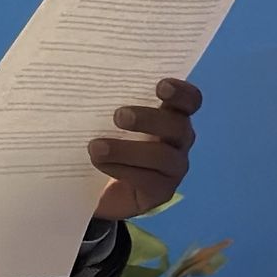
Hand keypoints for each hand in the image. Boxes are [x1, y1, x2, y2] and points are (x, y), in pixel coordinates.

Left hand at [90, 78, 200, 219]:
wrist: (101, 185)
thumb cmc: (110, 139)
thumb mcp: (110, 118)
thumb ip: (111, 102)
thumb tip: (87, 85)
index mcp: (172, 113)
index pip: (189, 100)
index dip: (181, 92)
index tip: (160, 86)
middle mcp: (179, 139)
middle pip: (178, 126)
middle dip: (149, 119)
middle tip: (119, 116)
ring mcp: (174, 167)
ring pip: (163, 156)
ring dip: (128, 150)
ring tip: (96, 147)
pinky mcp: (162, 191)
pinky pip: (148, 180)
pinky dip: (122, 170)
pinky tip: (99, 165)